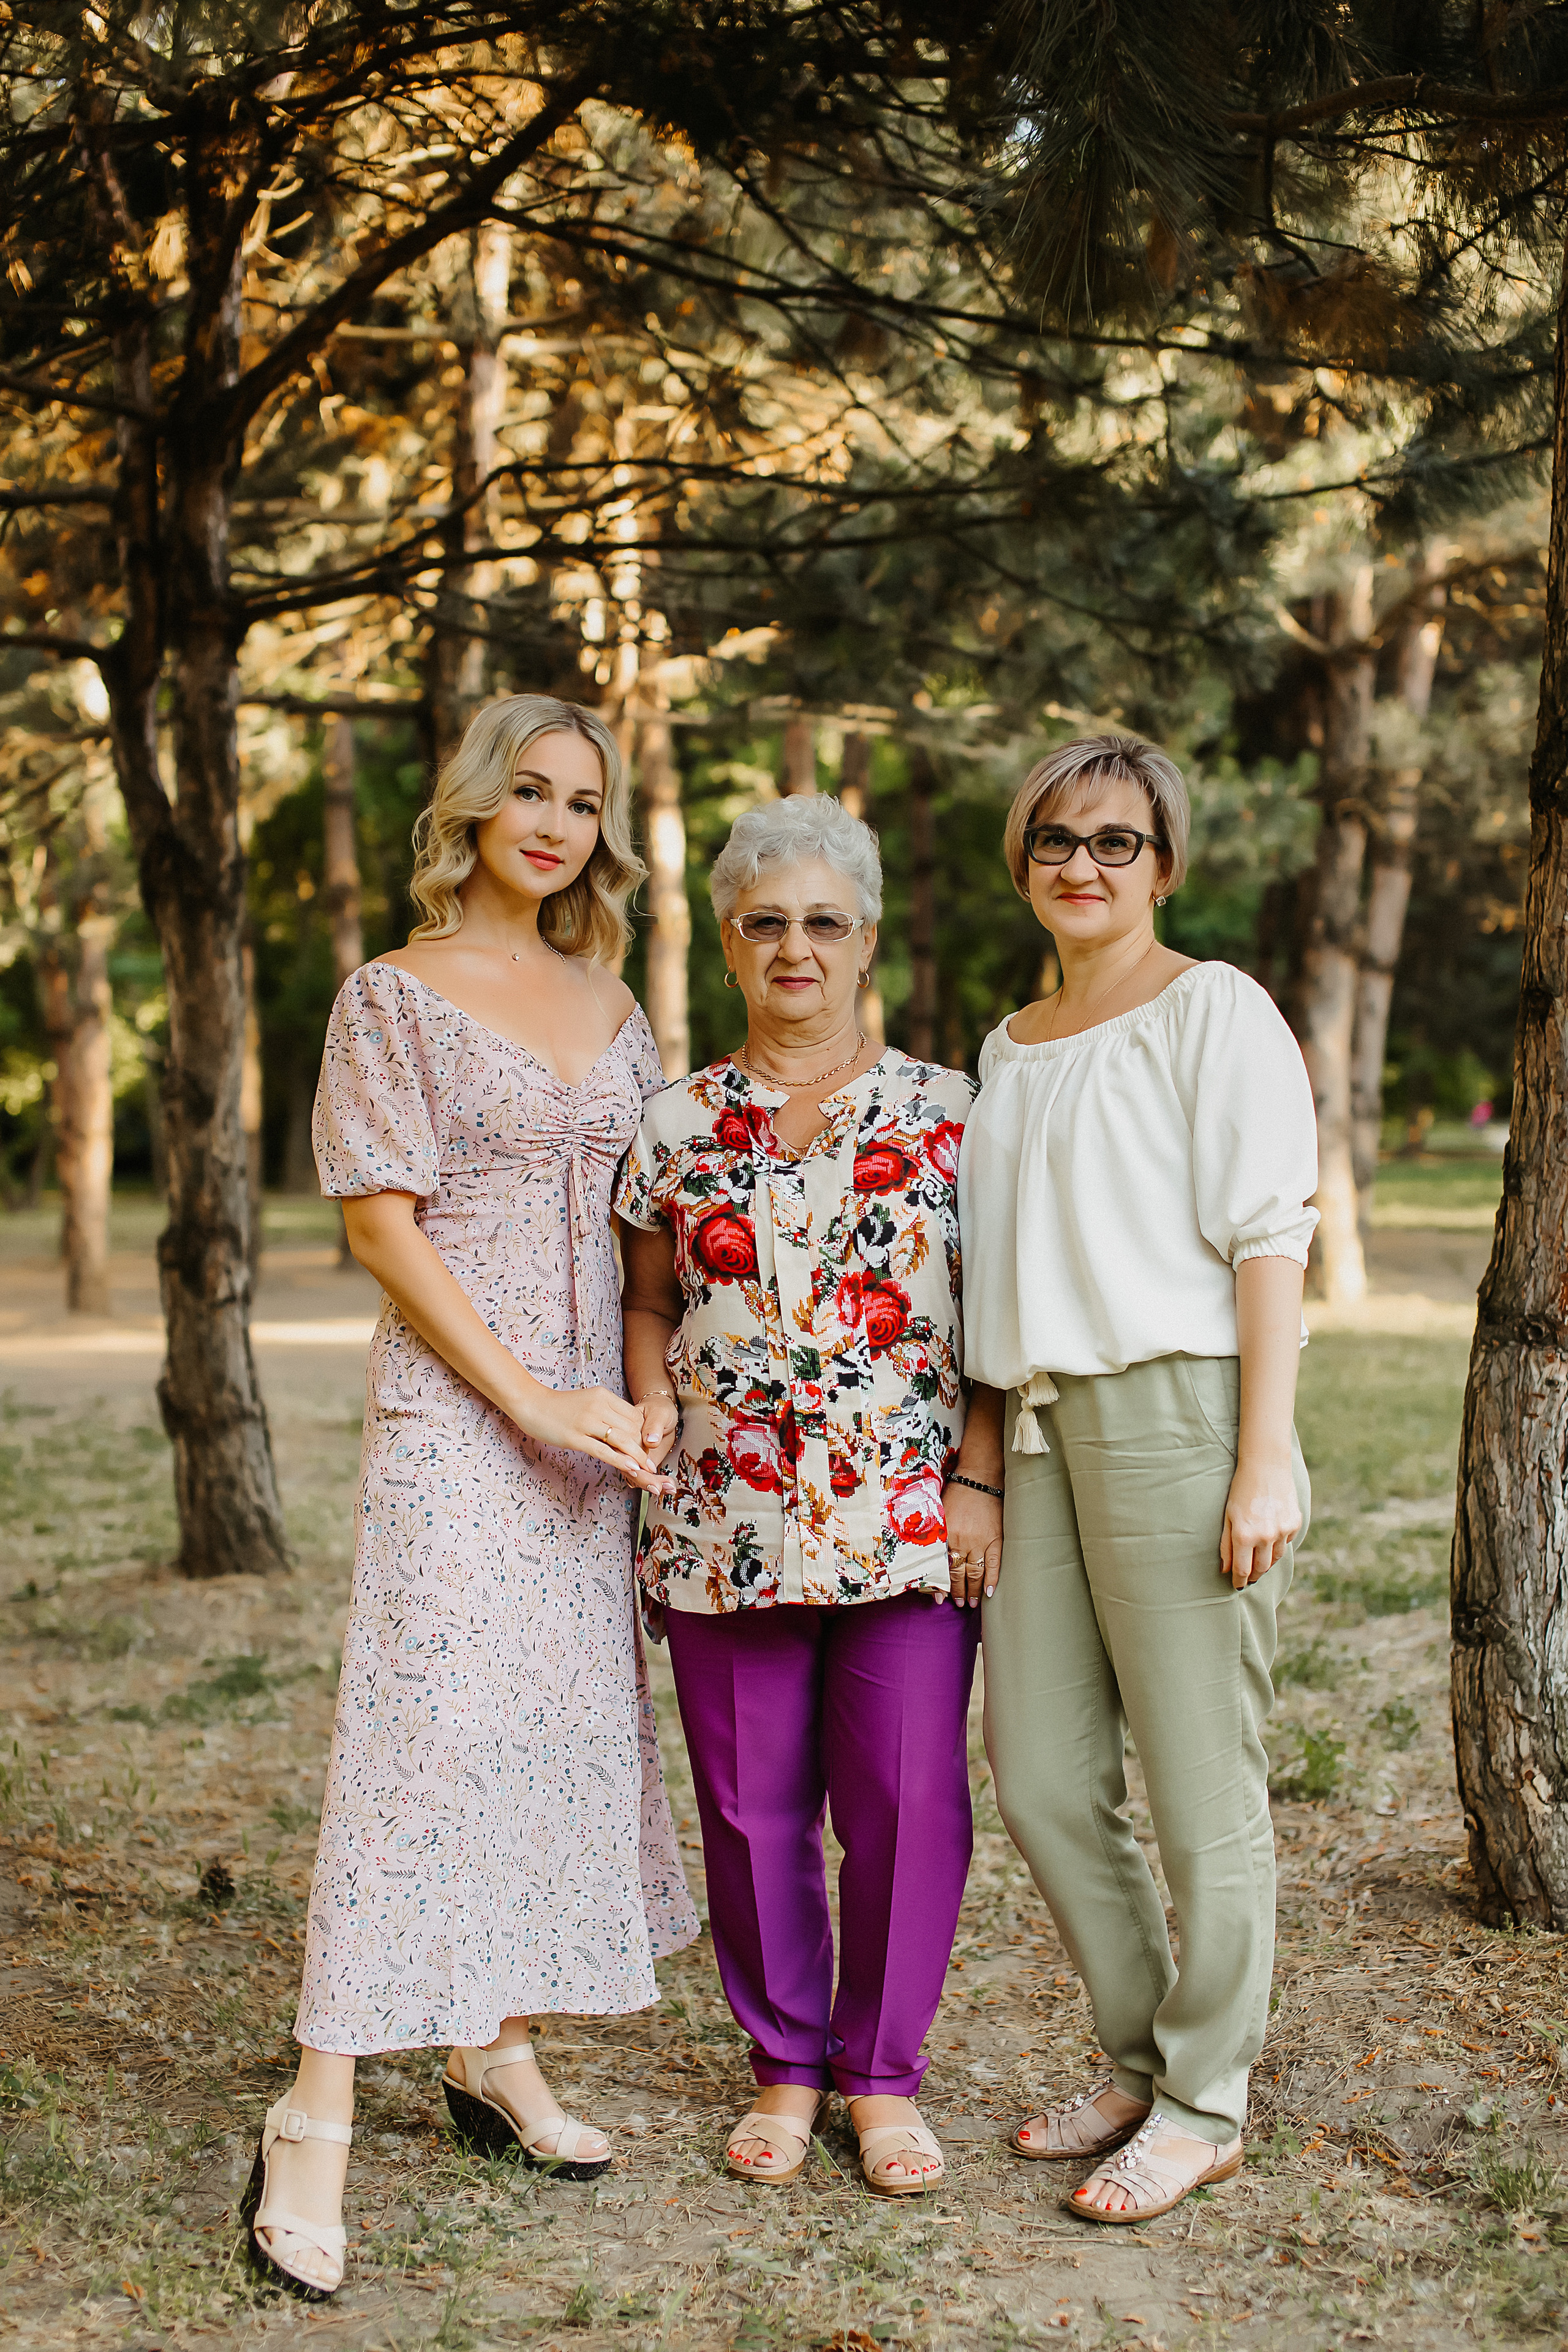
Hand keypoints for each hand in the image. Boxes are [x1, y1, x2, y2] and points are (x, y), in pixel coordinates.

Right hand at [520, 1383, 674, 1492]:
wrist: (531, 1404)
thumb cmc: (559, 1407)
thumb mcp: (587, 1402)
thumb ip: (605, 1411)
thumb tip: (623, 1427)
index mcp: (604, 1396)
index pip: (634, 1416)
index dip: (645, 1434)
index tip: (651, 1449)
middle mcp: (599, 1406)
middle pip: (631, 1429)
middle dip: (645, 1449)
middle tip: (654, 1465)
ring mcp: (587, 1421)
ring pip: (621, 1440)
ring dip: (638, 1457)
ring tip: (648, 1470)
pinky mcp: (575, 1437)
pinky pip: (603, 1450)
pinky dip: (619, 1460)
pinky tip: (630, 1468)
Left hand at [942, 1478, 1002, 1607]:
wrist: (978, 1478)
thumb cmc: (956, 1492)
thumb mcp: (938, 1512)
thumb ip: (934, 1532)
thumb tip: (928, 1551)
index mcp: (945, 1535)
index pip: (941, 1566)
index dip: (940, 1585)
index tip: (939, 1599)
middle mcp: (961, 1541)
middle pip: (958, 1573)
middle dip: (958, 1591)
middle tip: (959, 1604)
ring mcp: (980, 1541)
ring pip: (976, 1572)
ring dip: (974, 1590)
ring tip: (973, 1604)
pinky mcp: (995, 1539)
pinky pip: (995, 1563)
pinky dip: (993, 1579)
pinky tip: (991, 1592)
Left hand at [1220, 1452, 1301, 1589]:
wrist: (1266, 1465)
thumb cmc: (1241, 1490)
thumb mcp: (1228, 1516)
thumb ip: (1226, 1545)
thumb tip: (1225, 1570)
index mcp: (1244, 1535)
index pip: (1242, 1570)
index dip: (1239, 1581)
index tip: (1237, 1586)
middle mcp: (1265, 1536)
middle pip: (1261, 1569)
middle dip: (1253, 1576)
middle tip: (1248, 1578)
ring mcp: (1282, 1531)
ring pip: (1275, 1558)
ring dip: (1266, 1562)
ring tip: (1259, 1561)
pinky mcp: (1294, 1523)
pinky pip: (1286, 1543)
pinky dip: (1278, 1545)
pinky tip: (1271, 1539)